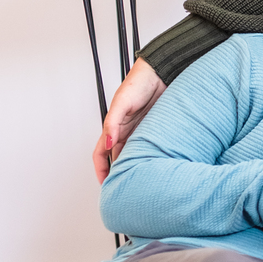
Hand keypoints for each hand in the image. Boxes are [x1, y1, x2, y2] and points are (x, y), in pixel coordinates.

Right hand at [93, 57, 164, 181]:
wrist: (160, 72)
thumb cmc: (138, 82)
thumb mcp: (122, 103)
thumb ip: (113, 123)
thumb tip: (109, 143)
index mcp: (113, 126)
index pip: (102, 153)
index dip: (101, 169)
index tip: (106, 185)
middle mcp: (125, 131)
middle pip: (117, 157)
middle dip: (118, 173)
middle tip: (125, 189)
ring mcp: (140, 131)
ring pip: (133, 154)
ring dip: (134, 166)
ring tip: (140, 181)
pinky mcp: (154, 129)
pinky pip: (149, 147)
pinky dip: (149, 157)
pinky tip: (155, 165)